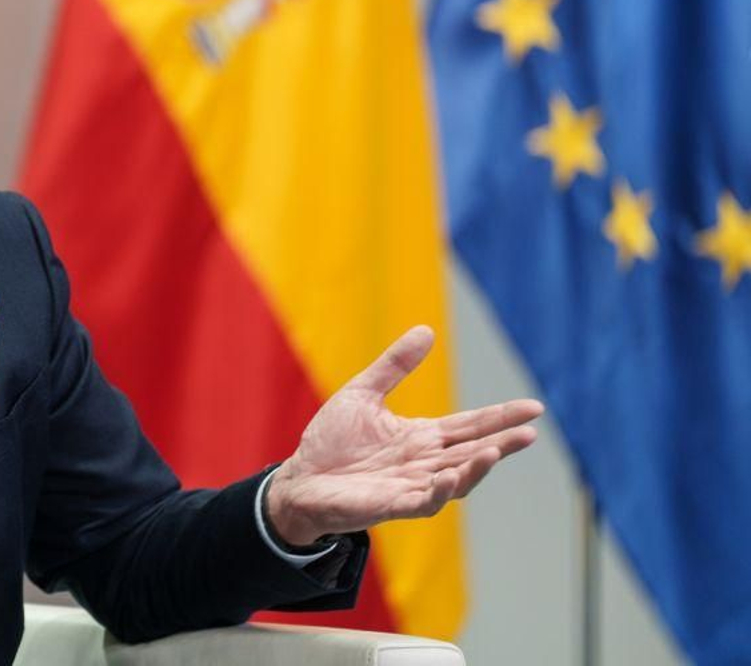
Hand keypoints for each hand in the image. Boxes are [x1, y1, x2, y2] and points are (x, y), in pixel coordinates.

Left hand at [265, 325, 542, 546]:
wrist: (300, 478)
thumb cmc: (332, 441)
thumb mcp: (364, 393)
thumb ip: (394, 366)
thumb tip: (426, 329)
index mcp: (422, 437)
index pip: (470, 426)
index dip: (500, 418)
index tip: (533, 408)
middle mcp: (424, 463)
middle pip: (472, 453)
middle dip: (501, 444)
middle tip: (529, 432)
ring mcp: (411, 486)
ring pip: (455, 480)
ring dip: (475, 468)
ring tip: (494, 452)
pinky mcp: (391, 505)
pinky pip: (422, 501)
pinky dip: (438, 490)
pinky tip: (449, 477)